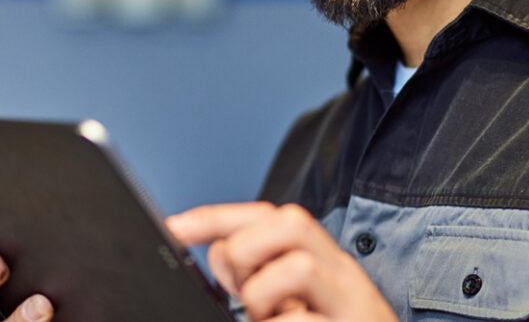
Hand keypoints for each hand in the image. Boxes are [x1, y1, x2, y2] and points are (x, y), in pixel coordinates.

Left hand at [166, 202, 396, 321]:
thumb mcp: (296, 303)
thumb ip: (264, 278)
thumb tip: (217, 257)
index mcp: (321, 260)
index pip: (268, 217)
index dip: (216, 217)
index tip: (175, 228)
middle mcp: (342, 274)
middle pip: (288, 222)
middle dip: (247, 253)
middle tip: (244, 293)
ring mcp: (353, 303)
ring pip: (298, 266)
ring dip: (264, 297)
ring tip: (267, 320)